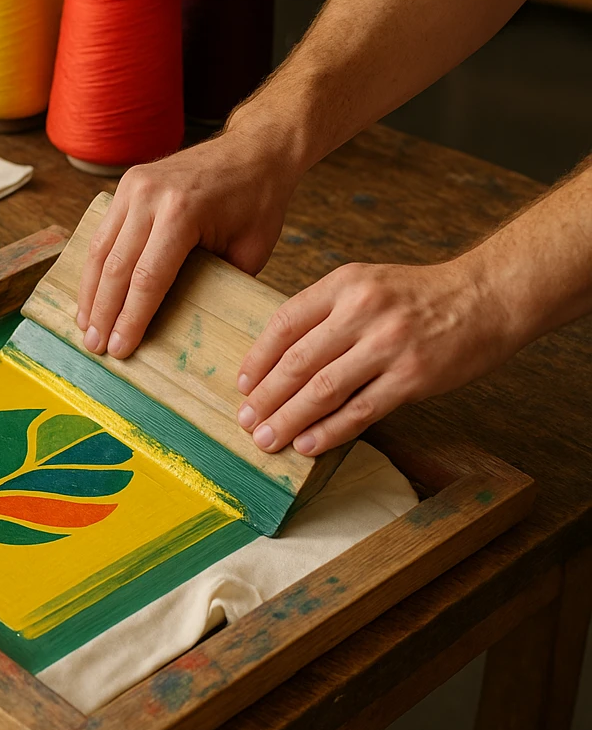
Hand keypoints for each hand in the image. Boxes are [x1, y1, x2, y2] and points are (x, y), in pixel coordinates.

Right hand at [77, 131, 299, 358]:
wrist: (255, 148)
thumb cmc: (259, 201)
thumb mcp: (250, 250)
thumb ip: (215, 284)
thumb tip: (185, 323)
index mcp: (182, 212)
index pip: (148, 278)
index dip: (131, 318)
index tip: (120, 349)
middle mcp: (150, 196)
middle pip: (116, 267)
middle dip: (103, 312)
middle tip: (95, 347)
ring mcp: (133, 185)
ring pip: (99, 250)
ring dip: (89, 292)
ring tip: (85, 326)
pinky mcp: (126, 183)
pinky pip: (102, 232)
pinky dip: (94, 267)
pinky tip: (90, 294)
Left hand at [236, 256, 516, 455]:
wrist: (489, 296)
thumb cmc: (420, 296)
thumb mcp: (367, 285)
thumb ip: (326, 314)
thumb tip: (278, 361)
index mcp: (344, 285)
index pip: (284, 324)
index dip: (257, 358)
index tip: (241, 384)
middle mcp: (362, 311)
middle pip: (298, 361)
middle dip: (266, 396)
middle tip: (245, 421)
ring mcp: (389, 344)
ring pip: (324, 389)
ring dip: (290, 418)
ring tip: (267, 439)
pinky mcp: (413, 376)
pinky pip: (361, 410)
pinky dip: (330, 431)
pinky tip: (308, 445)